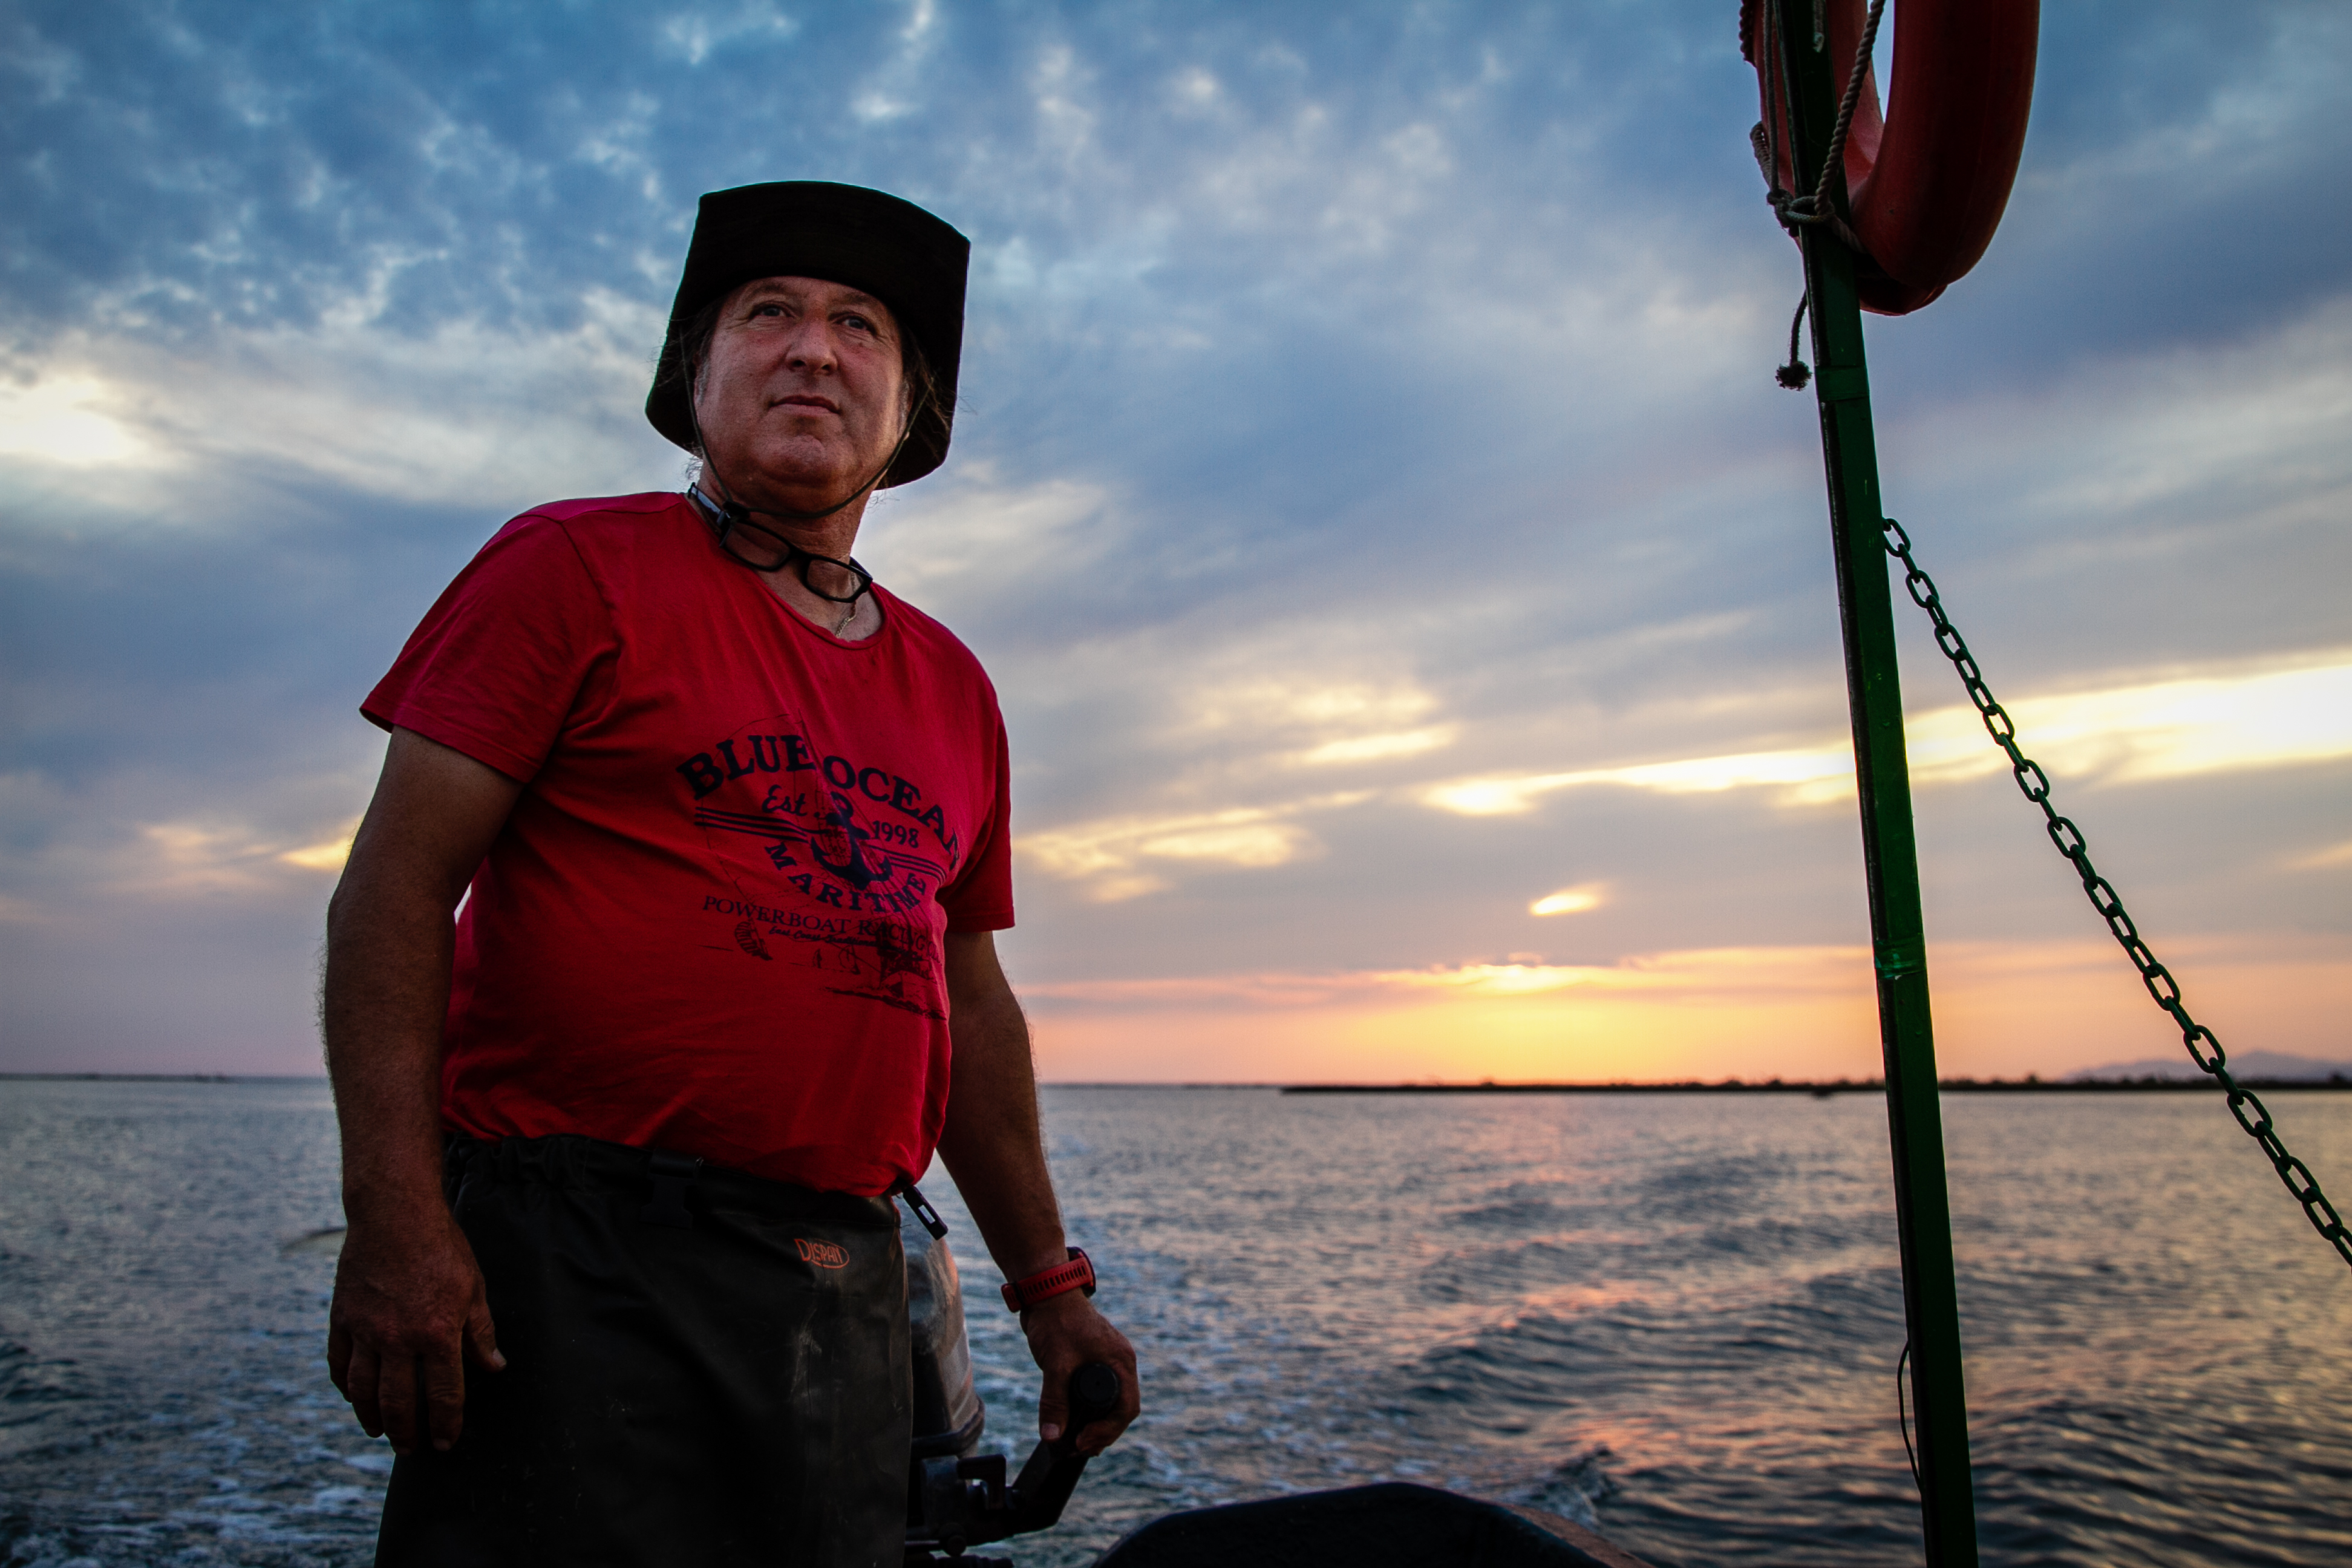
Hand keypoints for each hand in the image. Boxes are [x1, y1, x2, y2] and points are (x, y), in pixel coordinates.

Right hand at [326, 1207, 504, 1454]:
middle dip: (407, 1432)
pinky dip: (346, 1387)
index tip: (446, 1442)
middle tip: (412, 1450)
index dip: (446, 1423)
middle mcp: (398, 1339)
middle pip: (399, 1402)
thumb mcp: (472, 1288)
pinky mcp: (342, 1318)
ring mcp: (365, 1331)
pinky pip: (340, 1364)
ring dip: (372, 1418)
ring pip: (364, 1391)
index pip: (443, 1394)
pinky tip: (354, 1397)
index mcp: (436, 1333)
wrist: (394, 1214)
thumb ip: (480, 1333)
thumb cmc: (441, 1248)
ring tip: (382, 1432)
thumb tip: (494, 1367)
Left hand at [1019, 1292, 1139, 1454]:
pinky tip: (1071, 1420)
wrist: (1045, 1292)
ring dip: (1094, 1423)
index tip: (1083, 1442)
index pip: (1126, 1408)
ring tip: (1074, 1441)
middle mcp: (1118, 1363)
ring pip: (1108, 1402)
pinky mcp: (1091, 1361)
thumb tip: (1052, 1437)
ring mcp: (1106, 1362)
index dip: (1107, 1431)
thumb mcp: (1056, 1364)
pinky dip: (1086, 1409)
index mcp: (1120, 1361)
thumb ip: (1054, 1401)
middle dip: (1102, 1432)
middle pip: (1120, 1409)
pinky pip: (1095, 1392)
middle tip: (1078, 1448)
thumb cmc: (1057, 1321)